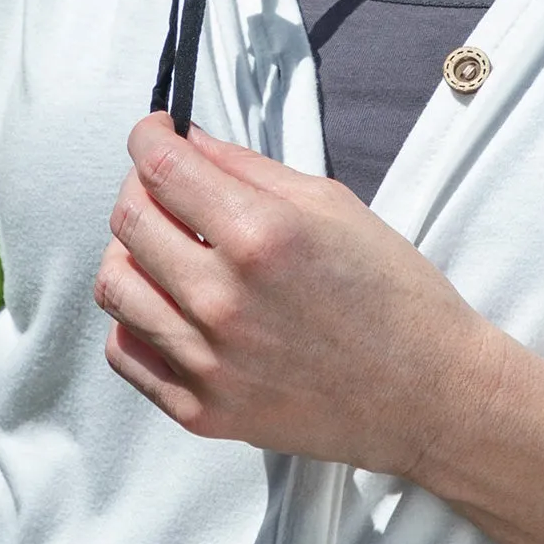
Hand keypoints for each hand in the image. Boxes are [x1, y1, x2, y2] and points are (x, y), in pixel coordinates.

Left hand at [95, 113, 502, 475]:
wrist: (429, 395)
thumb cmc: (391, 291)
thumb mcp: (331, 204)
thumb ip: (247, 167)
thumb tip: (186, 140)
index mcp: (260, 235)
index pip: (160, 167)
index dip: (148, 136)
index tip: (154, 131)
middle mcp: (223, 299)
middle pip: (128, 221)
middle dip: (139, 186)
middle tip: (166, 184)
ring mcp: (209, 362)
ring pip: (115, 286)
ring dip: (131, 253)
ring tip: (166, 247)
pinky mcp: (202, 412)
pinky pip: (127, 354)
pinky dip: (135, 319)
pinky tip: (169, 304)